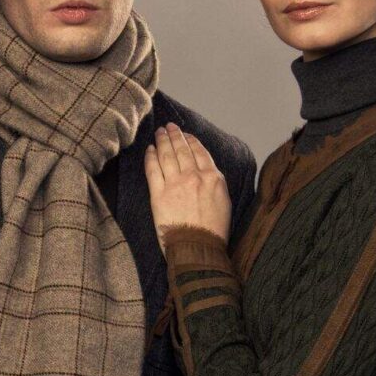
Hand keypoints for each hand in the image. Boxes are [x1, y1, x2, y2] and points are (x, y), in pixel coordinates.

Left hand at [144, 123, 231, 253]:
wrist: (198, 249)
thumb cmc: (213, 231)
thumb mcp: (225, 201)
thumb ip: (216, 182)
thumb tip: (207, 171)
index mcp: (213, 178)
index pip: (200, 152)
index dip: (191, 140)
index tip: (186, 134)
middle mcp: (194, 177)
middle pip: (182, 150)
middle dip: (175, 135)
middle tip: (169, 126)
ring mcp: (175, 184)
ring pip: (167, 155)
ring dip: (162, 141)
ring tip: (159, 132)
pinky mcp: (159, 195)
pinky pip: (153, 170)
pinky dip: (151, 157)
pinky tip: (150, 149)